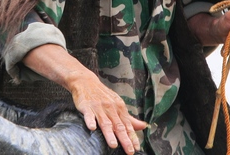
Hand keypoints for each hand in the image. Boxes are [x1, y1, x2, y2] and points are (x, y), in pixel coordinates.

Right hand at [22, 44, 145, 153]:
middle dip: (125, 139)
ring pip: (105, 122)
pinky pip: (89, 115)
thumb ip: (129, 118)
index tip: (137, 148)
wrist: (86, 82)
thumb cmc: (103, 95)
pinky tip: (92, 128)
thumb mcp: (118, 104)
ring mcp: (98, 107)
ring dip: (109, 134)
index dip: (132, 137)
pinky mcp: (86, 106)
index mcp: (119, 108)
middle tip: (130, 151)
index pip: (127, 125)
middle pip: (118, 125)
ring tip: (113, 145)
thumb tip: (144, 126)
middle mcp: (110, 108)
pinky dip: (90, 121)